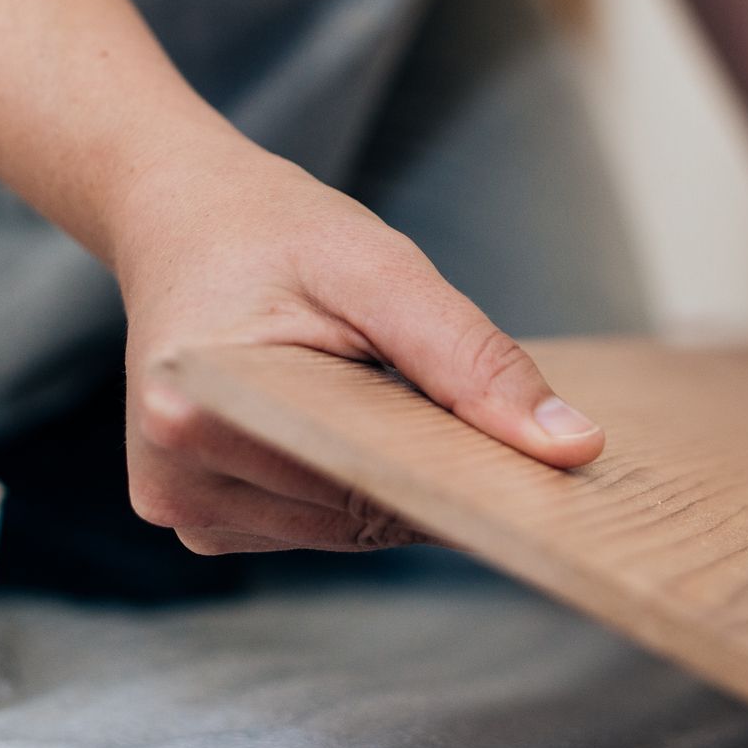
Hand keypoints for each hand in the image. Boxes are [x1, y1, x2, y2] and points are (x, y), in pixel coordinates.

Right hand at [110, 140, 604, 553]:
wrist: (183, 218)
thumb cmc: (275, 232)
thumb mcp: (384, 271)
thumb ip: (473, 359)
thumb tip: (570, 447)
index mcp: (195, 411)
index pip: (367, 483)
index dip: (463, 479)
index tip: (541, 468)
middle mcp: (177, 479)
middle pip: (360, 517)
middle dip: (436, 477)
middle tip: (489, 419)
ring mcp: (185, 508)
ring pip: (348, 530)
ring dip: (398, 481)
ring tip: (400, 397)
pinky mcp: (203, 517)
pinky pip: (320, 524)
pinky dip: (360, 485)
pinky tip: (362, 423)